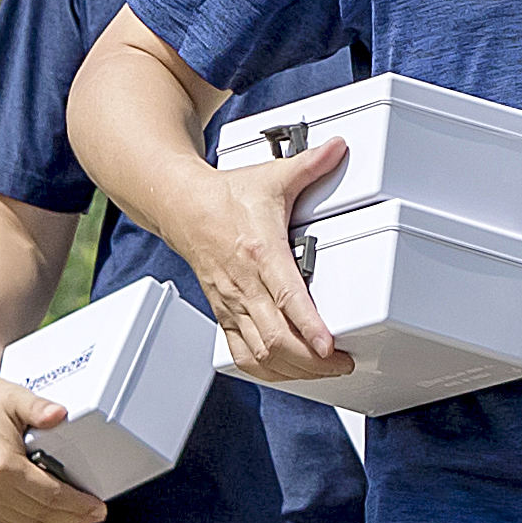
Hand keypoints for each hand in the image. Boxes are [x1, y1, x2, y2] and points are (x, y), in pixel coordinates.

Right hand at [0, 348, 111, 522]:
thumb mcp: (13, 397)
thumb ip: (39, 408)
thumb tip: (61, 414)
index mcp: (1, 465)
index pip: (50, 496)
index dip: (78, 505)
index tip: (98, 508)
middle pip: (39, 514)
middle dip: (72, 519)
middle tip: (95, 516)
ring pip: (22, 521)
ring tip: (76, 520)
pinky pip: (4, 518)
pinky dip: (28, 521)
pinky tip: (46, 519)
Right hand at [174, 135, 354, 383]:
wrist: (180, 207)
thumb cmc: (226, 197)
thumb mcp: (272, 176)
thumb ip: (310, 165)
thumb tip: (340, 148)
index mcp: (260, 252)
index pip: (286, 297)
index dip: (308, 326)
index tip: (329, 345)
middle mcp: (244, 284)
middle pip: (275, 337)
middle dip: (311, 360)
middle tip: (340, 363)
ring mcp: (232, 303)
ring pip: (259, 353)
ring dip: (292, 370)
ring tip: (322, 372)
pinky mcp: (223, 314)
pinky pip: (241, 354)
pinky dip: (266, 371)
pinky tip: (287, 373)